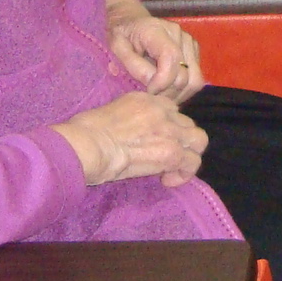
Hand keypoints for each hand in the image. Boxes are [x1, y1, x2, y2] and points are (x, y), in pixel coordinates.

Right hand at [52, 91, 208, 187]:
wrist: (86, 145)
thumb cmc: (83, 133)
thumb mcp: (106, 114)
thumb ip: (125, 120)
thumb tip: (125, 136)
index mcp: (143, 99)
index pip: (170, 109)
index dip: (167, 127)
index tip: (155, 142)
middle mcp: (160, 110)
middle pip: (187, 124)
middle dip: (181, 141)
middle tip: (165, 158)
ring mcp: (168, 129)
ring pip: (198, 140)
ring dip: (188, 156)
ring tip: (172, 170)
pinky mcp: (171, 151)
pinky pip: (192, 163)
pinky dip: (183, 174)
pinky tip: (166, 181)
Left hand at [105, 0, 205, 104]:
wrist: (132, 20)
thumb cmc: (121, 34)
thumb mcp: (117, 48)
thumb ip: (133, 65)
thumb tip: (152, 82)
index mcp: (156, 30)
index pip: (171, 58)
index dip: (162, 82)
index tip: (147, 91)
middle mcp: (178, 34)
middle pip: (186, 75)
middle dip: (168, 92)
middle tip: (151, 97)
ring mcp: (189, 42)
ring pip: (195, 81)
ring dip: (178, 94)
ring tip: (159, 94)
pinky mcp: (194, 51)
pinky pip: (196, 79)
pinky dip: (183, 89)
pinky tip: (167, 88)